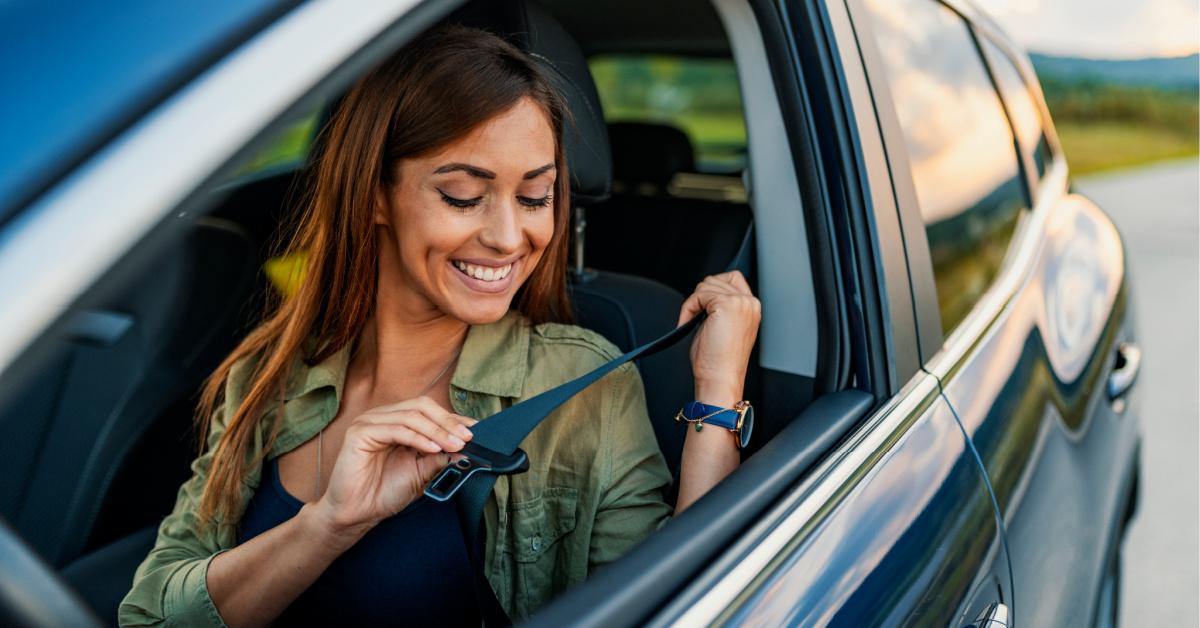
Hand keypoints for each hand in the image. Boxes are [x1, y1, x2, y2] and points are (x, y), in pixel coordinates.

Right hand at [309, 396, 475, 539]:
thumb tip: (466, 449)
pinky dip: (418, 438)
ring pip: (411, 416)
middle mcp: (383, 417)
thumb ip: (440, 458)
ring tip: (455, 445)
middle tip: (467, 438)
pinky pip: (396, 429)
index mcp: (397, 422)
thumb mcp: (422, 473)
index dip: (454, 419)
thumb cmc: (384, 493)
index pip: (430, 410)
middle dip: (448, 422)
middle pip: (422, 406)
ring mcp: (369, 422)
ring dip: (437, 431)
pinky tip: (433, 449)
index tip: (477, 431)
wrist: (356, 514)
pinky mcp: (360, 432)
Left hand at [677, 271, 760, 407]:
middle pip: (716, 279)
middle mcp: (750, 303)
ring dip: (693, 303)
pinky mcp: (726, 304)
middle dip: (700, 296)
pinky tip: (687, 323)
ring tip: (691, 323)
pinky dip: (688, 308)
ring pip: (706, 285)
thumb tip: (704, 294)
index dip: (713, 290)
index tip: (702, 309)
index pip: (732, 279)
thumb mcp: (724, 327)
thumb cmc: (719, 361)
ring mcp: (740, 302)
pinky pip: (698, 295)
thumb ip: (720, 306)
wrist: (720, 378)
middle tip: (694, 318)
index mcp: (752, 308)